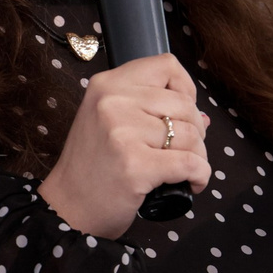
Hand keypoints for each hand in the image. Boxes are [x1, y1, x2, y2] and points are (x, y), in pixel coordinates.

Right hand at [36, 53, 210, 237]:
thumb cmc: (93, 166)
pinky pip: (191, 164)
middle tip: (182, 150)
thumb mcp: (110, 122)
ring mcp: (122, 133)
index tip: (179, 114)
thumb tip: (203, 116)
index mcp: (107, 84)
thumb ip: (150, 110)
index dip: (184, 89)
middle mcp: (112, 102)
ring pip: (192, 135)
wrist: (68, 207)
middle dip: (196, 130)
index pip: (166, 65)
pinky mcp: (135, 165)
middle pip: (184, 104)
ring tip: (184, 171)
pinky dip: (200, 176)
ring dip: (199, 157)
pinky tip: (192, 184)